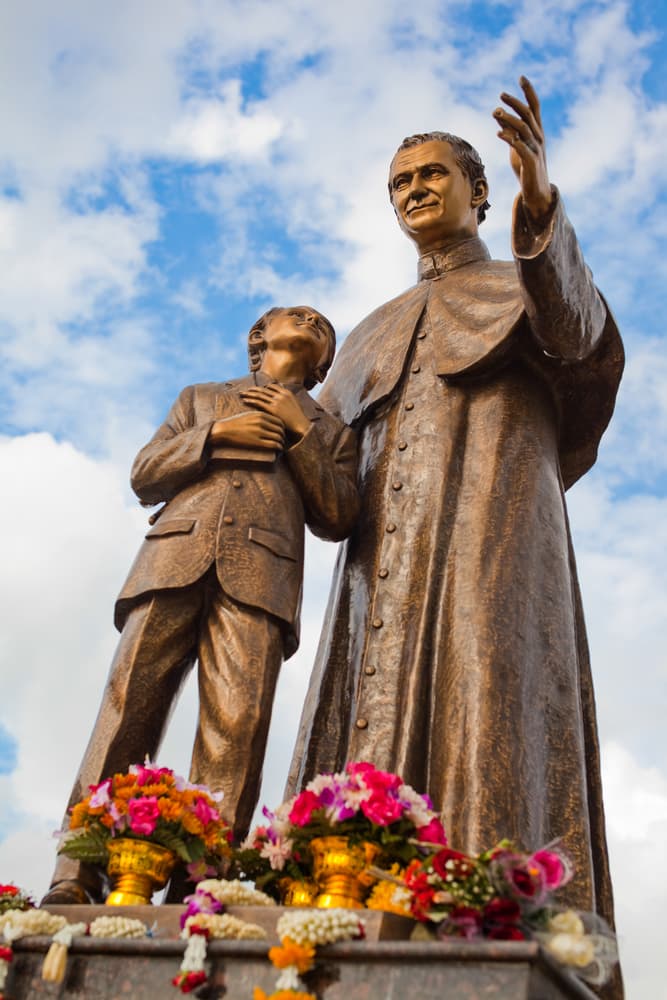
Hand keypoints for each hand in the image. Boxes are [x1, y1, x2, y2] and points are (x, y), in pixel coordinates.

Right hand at [208, 411, 284, 449]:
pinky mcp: (257, 442)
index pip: (279, 421)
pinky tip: (279, 449)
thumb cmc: (235, 423)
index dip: (282, 428)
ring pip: (278, 437)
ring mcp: (259, 432)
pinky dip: (279, 447)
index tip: (281, 433)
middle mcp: (262, 422)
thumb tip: (268, 420)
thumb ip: (260, 416)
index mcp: (260, 415)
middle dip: (283, 436)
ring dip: (282, 443)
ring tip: (281, 446)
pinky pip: (273, 444)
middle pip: (280, 429)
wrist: (223, 430)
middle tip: (283, 440)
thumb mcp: (249, 415)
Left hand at [240, 385, 309, 438]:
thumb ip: (287, 399)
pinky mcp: (272, 409)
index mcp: (286, 392)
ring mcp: (277, 401)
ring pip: (259, 395)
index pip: (271, 386)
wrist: (301, 426)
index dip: (263, 388)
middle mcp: (281, 395)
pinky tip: (245, 400)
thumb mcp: (294, 405)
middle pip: (263, 389)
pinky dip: (251, 400)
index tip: (256, 389)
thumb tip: (281, 397)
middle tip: (244, 390)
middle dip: (253, 389)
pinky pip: (259, 402)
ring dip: (249, 394)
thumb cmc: (298, 418)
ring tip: (241, 394)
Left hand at [493, 76, 552, 221]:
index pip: (534, 106)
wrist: (536, 190)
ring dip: (509, 119)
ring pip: (524, 129)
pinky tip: (498, 133)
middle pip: (528, 114)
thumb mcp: (515, 145)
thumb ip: (508, 129)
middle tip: (501, 95)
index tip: (521, 76)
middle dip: (515, 103)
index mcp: (537, 131)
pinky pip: (520, 147)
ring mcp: (535, 148)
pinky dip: (510, 138)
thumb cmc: (525, 166)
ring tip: (495, 112)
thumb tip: (497, 112)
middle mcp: (538, 136)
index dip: (529, 91)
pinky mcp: (530, 161)